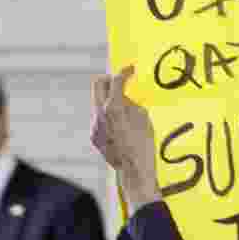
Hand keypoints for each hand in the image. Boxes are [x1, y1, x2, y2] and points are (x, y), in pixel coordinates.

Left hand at [91, 66, 160, 210]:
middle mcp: (99, 113)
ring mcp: (94, 125)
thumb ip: (130, 102)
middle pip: (98, 84)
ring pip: (98, 102)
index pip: (116, 80)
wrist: (134, 170)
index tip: (131, 69)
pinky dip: (109, 116)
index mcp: (113, 106)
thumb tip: (122, 95)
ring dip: (110, 100)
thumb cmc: (144, 144)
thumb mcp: (143, 117)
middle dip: (110, 79)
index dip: (125, 71)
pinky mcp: (93, 136)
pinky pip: (99, 118)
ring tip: (127, 111)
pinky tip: (122, 128)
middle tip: (122, 81)